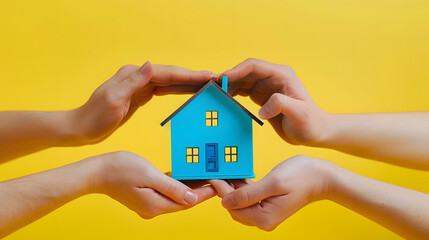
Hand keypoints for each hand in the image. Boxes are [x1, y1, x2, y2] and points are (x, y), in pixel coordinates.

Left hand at [70, 62, 213, 143]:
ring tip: (206, 84)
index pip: (166, 72)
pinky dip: (176, 90)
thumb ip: (132, 81)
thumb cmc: (94, 117)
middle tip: (214, 79)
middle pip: (170, 75)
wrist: (82, 128)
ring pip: (169, 81)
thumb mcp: (113, 99)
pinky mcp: (140, 95)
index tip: (207, 76)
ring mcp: (139, 85)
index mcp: (133, 75)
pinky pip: (163, 90)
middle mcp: (137, 76)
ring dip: (187, 83)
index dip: (188, 74)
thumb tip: (151, 65)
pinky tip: (186, 91)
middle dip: (192, 77)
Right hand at [92, 151, 215, 218]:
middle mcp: (153, 208)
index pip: (187, 201)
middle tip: (216, 179)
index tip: (220, 185)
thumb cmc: (120, 169)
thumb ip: (171, 187)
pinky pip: (164, 192)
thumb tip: (191, 198)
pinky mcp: (144, 197)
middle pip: (182, 200)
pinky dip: (175, 185)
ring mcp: (148, 204)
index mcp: (155, 205)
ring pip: (174, 196)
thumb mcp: (148, 174)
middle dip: (200, 191)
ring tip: (205, 176)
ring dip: (188, 187)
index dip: (205, 193)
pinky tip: (185, 177)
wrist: (95, 172)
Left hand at [209, 155, 334, 230]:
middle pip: (235, 208)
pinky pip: (250, 202)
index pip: (233, 206)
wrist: (322, 178)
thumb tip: (226, 202)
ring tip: (228, 174)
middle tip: (218, 173)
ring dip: (233, 191)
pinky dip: (243, 191)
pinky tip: (241, 179)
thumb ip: (248, 194)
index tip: (212, 175)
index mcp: (263, 218)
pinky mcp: (269, 208)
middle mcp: (264, 221)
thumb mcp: (272, 182)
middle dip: (225, 192)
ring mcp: (267, 216)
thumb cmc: (301, 176)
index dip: (221, 190)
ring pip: (241, 205)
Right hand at [219, 58, 329, 145]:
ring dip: (229, 86)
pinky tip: (225, 100)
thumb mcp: (299, 113)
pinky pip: (244, 91)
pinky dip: (233, 94)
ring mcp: (267, 86)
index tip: (222, 79)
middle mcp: (273, 77)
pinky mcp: (263, 96)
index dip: (236, 70)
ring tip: (215, 94)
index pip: (254, 66)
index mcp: (282, 75)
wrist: (314, 133)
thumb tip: (263, 108)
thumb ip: (281, 105)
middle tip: (213, 87)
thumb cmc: (310, 123)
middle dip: (228, 78)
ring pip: (242, 80)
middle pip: (245, 72)